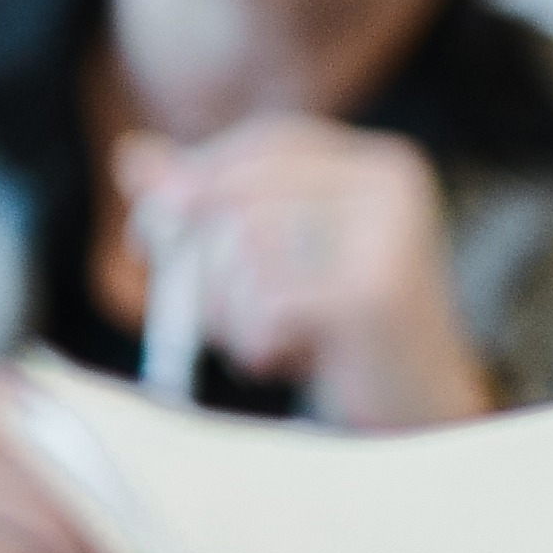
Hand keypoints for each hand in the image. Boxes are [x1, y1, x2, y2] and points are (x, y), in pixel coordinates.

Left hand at [116, 114, 493, 427]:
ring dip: (232, 309)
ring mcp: (388, 238)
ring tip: (263, 340)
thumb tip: (133, 155)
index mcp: (381, 166)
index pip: (272, 140)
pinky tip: (283, 362)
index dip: (204, 173)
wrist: (419, 411)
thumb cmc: (340, 333)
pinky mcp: (372, 295)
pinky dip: (256, 341)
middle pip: (247, 191)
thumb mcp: (275, 257)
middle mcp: (393, 188)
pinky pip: (267, 302)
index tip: (153, 220)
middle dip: (203, 254)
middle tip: (203, 308)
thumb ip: (210, 202)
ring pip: (248, 245)